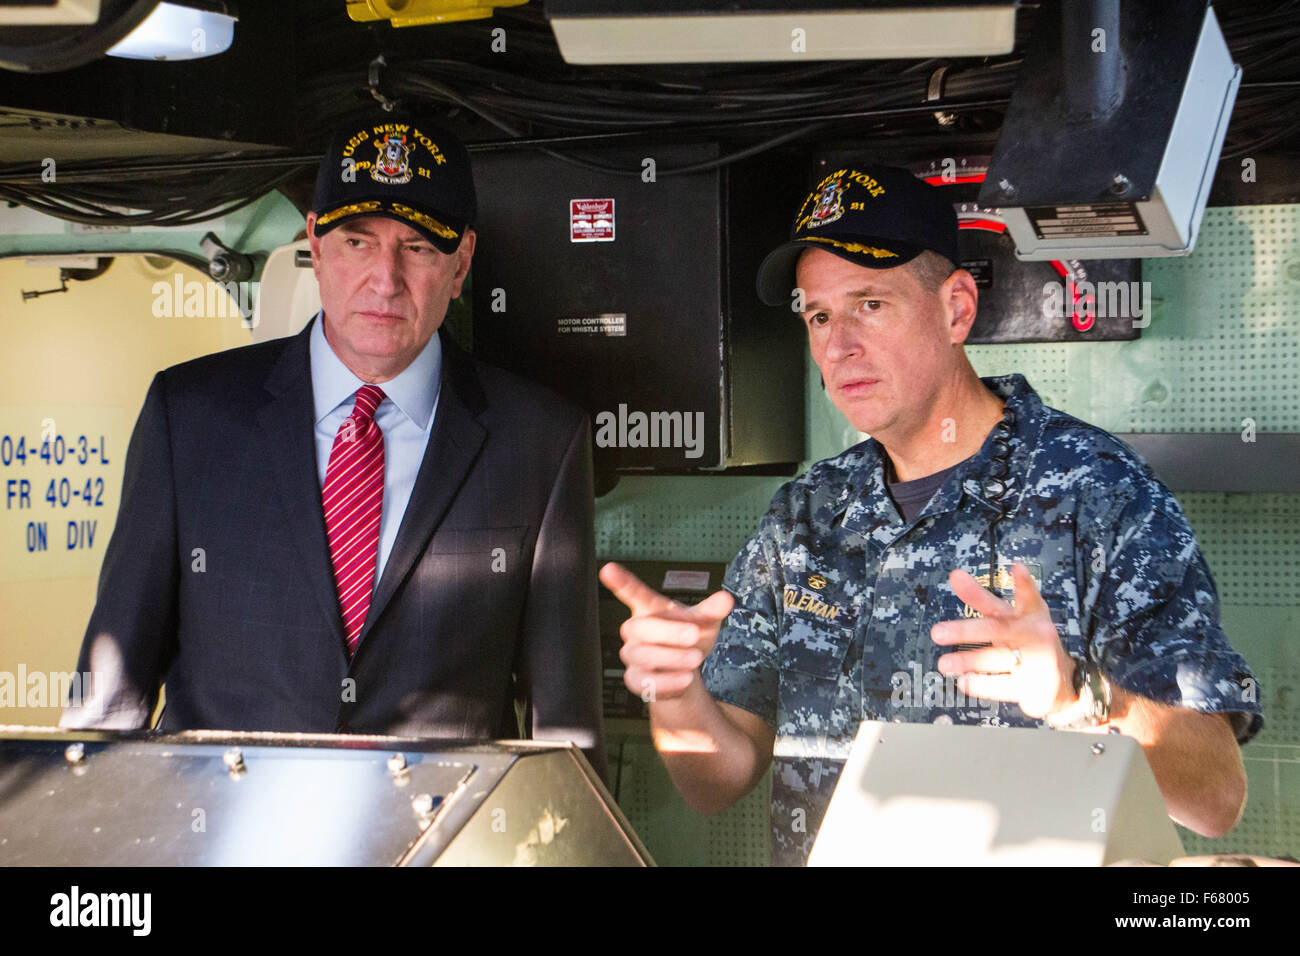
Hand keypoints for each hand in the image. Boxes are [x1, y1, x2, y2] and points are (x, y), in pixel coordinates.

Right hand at [599, 562, 734, 703]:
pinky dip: (666, 680)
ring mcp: (633, 655)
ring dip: (671, 657)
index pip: (632, 592)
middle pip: (639, 627)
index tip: (608, 569)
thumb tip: (726, 599)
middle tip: (694, 634)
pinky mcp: (635, 679)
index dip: (620, 581)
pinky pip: (643, 681)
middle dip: (667, 631)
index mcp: (650, 609)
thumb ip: (712, 610)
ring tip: (695, 659)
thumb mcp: (705, 622)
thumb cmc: (690, 639)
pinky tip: (685, 678)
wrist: (686, 673)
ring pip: (641, 655)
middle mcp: (636, 630)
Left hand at [930, 562, 1075, 718]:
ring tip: (944, 664)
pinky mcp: (1032, 685)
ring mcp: (1035, 660)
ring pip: (996, 658)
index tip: (1017, 568)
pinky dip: (982, 684)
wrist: (1062, 680)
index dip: (1023, 582)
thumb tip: (954, 575)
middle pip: (997, 630)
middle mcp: (1032, 634)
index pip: (1028, 595)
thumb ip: (981, 596)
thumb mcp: (1011, 615)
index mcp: (1029, 614)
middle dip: (965, 631)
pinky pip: (1002, 685)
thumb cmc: (1027, 639)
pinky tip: (964, 681)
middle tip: (937, 633)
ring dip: (967, 661)